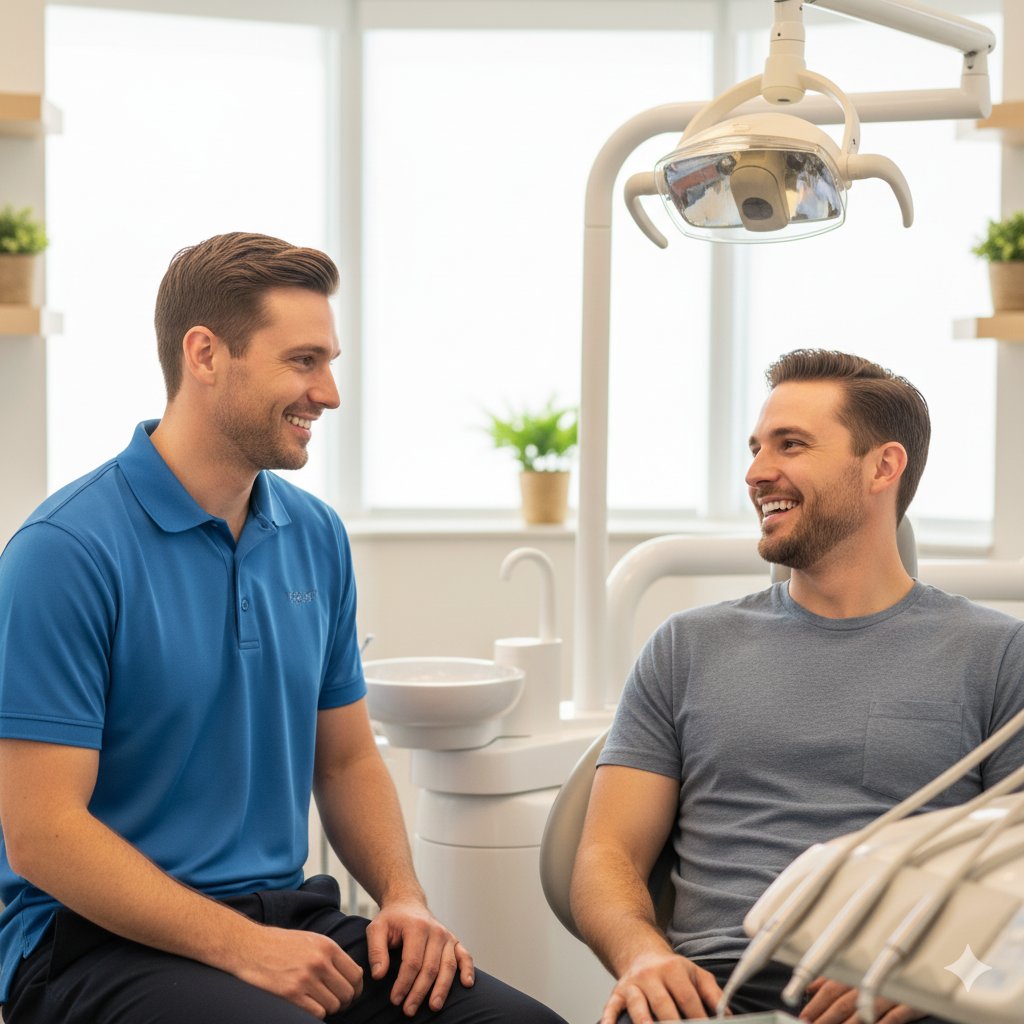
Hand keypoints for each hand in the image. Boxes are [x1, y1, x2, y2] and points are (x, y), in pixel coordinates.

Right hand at [232, 924, 363, 1019]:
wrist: (249, 946)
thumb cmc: (280, 945)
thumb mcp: (311, 940)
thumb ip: (331, 956)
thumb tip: (351, 976)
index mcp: (327, 947)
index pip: (356, 975)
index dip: (355, 989)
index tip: (350, 994)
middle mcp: (320, 962)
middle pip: (347, 993)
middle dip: (344, 1002)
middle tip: (334, 1003)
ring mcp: (306, 979)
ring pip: (333, 1005)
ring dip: (328, 1008)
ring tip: (318, 1003)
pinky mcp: (291, 994)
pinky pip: (317, 1014)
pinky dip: (316, 1014)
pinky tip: (307, 1007)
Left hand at [365, 899, 473, 1014]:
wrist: (407, 904)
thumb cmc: (392, 920)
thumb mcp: (376, 929)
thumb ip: (376, 951)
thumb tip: (379, 975)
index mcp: (416, 927)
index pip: (412, 962)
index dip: (404, 983)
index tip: (395, 1000)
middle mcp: (435, 931)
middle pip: (430, 967)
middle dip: (419, 992)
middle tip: (409, 1010)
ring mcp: (447, 936)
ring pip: (448, 966)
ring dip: (442, 989)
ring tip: (434, 1007)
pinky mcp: (454, 941)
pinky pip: (464, 956)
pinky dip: (468, 970)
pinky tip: (467, 984)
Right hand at [600, 949, 725, 1022]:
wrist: (641, 952)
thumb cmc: (672, 970)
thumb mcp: (695, 974)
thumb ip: (713, 995)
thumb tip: (727, 1016)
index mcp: (673, 970)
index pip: (688, 999)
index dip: (698, 1019)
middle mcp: (651, 975)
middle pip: (664, 1006)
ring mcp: (633, 984)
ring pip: (638, 1007)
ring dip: (644, 1023)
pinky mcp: (618, 992)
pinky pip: (611, 1005)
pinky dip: (609, 1018)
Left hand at [799, 977, 926, 1023]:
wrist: (931, 963)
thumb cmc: (889, 968)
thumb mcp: (857, 968)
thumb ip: (831, 977)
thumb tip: (809, 987)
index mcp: (855, 971)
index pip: (829, 990)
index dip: (815, 1005)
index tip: (803, 1018)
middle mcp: (869, 980)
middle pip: (842, 1004)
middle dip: (825, 1019)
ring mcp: (890, 992)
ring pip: (863, 1013)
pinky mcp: (911, 1002)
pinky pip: (894, 1017)